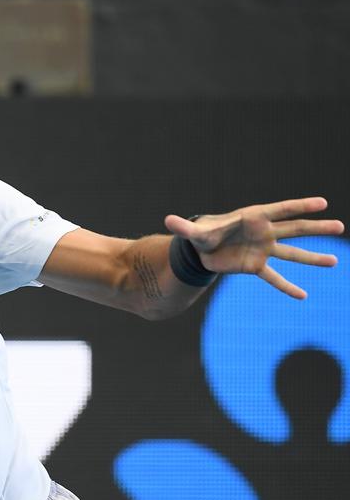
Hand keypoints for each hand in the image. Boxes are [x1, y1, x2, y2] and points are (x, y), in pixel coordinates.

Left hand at [165, 197, 343, 298]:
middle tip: (340, 226)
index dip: (300, 206)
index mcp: (253, 218)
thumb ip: (184, 226)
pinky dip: (287, 287)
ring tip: (334, 261)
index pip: (281, 210)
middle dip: (316, 228)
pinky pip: (274, 278)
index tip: (322, 202)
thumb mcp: (194, 231)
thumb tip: (168, 220)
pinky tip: (303, 296)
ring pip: (291, 254)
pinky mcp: (256, 266)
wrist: (200, 248)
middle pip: (294, 230)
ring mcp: (262, 250)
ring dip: (312, 259)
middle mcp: (263, 233)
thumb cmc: (202, 233)